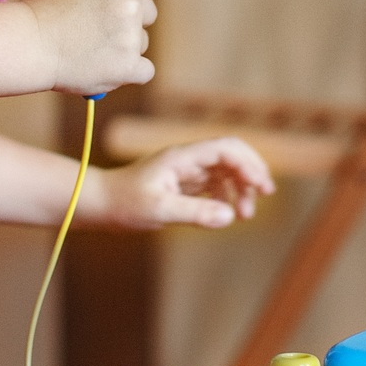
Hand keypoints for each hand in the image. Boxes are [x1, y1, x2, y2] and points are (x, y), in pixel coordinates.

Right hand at [21, 0, 156, 95]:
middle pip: (149, 12)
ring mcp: (130, 38)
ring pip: (143, 41)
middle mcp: (129, 6)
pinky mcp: (128, 67)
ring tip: (93, 49)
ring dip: (126, 45)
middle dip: (131, 18)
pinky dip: (130, 71)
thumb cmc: (41, 11)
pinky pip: (145, 69)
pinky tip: (109, 67)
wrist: (27, 46)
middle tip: (104, 27)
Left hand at [94, 137, 274, 229]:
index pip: (225, 149)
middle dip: (251, 171)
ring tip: (244, 214)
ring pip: (225, 171)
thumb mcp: (159, 210)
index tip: (262, 187)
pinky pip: (214, 184)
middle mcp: (187, 159)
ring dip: (240, 188)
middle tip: (264, 195)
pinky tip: (227, 214)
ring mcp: (186, 171)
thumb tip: (229, 216)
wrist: (101, 204)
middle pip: (231, 155)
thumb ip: (194, 212)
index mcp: (182, 157)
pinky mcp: (183, 184)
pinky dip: (226, 196)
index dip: (249, 163)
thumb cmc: (125, 204)